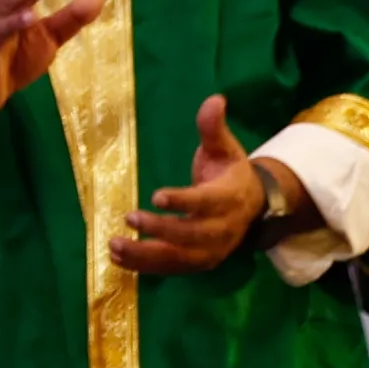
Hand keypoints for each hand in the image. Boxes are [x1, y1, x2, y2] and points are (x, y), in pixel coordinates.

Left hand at [110, 95, 297, 279]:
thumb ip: (213, 128)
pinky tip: (117, 258)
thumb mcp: (225, 148)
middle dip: (160, 230)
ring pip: (179, 258)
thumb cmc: (231, 172)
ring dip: (146, 255)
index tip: (156, 196)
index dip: (183, 201)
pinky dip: (145, 266)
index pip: (206, 202)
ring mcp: (212, 250)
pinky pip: (172, 268)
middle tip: (129, 218)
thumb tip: (214, 99)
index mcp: (230, 198)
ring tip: (115, 245)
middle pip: (191, 235)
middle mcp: (222, 229)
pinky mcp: (200, 263)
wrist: (253, 206)